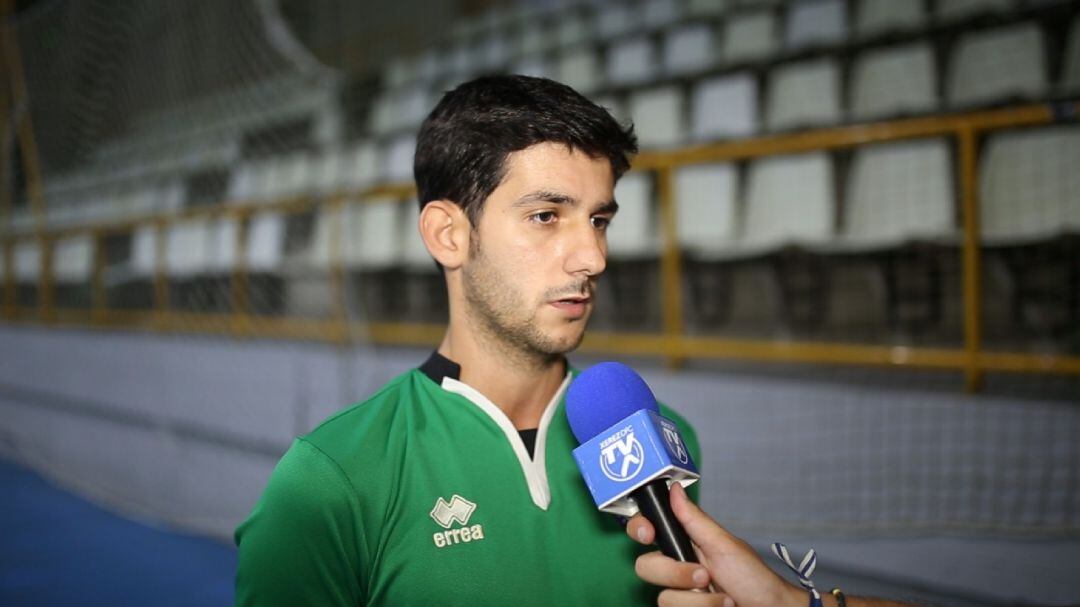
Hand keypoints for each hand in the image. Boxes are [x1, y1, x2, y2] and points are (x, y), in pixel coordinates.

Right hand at [627, 483, 804, 606]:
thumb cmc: (753, 577)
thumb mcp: (724, 545)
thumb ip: (694, 519)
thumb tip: (674, 489)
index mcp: (682, 544)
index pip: (646, 531)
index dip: (639, 528)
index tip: (648, 534)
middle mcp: (676, 569)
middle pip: (646, 567)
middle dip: (677, 574)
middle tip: (705, 576)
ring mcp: (679, 594)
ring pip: (663, 598)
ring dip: (700, 601)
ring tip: (724, 599)